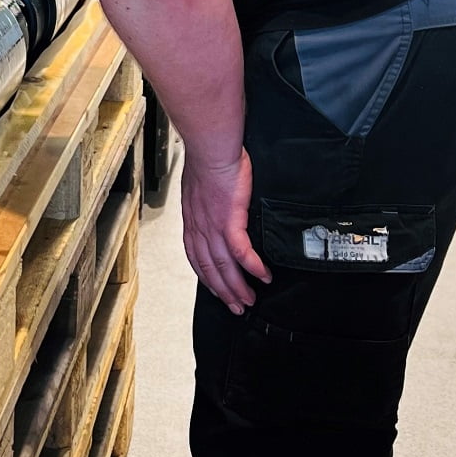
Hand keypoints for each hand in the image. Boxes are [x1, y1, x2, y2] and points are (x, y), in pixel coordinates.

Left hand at [181, 148, 269, 313]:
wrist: (210, 149)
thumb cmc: (208, 161)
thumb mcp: (201, 188)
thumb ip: (207, 204)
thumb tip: (218, 211)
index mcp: (192, 221)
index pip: (196, 258)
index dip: (207, 278)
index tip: (217, 291)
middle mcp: (199, 228)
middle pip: (209, 269)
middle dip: (223, 291)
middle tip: (236, 306)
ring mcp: (213, 226)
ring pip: (224, 266)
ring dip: (238, 286)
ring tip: (250, 299)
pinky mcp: (229, 220)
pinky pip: (241, 251)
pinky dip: (252, 266)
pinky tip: (263, 275)